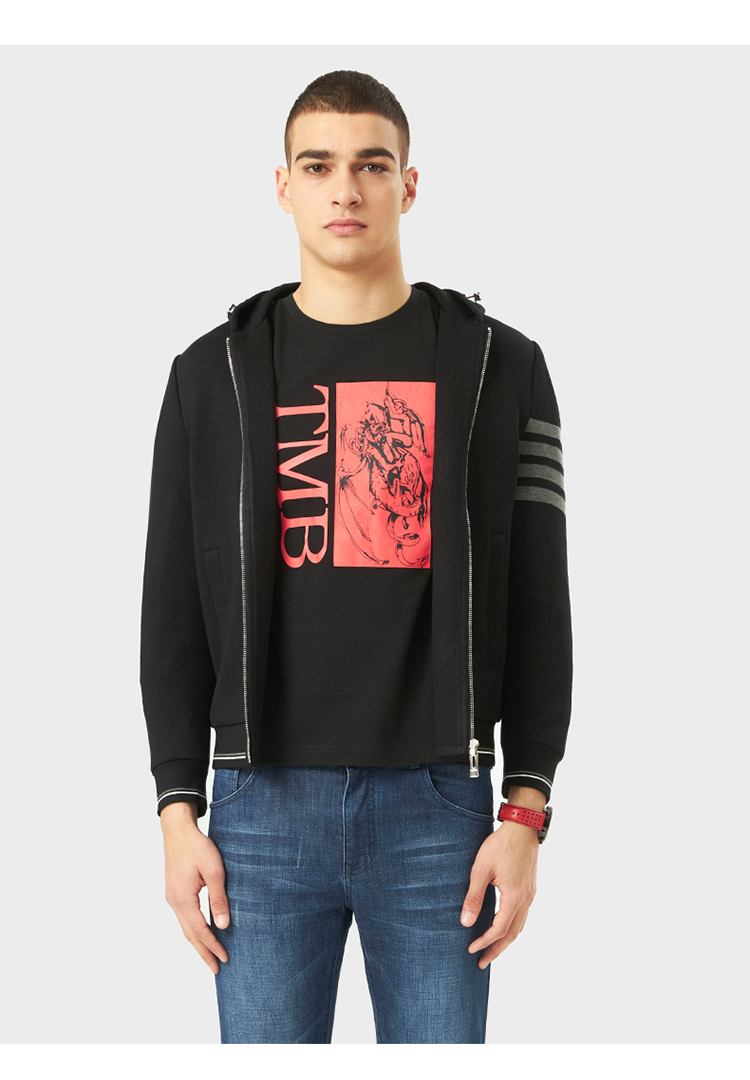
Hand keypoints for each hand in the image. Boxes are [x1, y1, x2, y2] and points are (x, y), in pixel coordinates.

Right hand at [161, 804, 230, 974]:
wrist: (177, 831)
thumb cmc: (197, 847)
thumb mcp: (214, 871)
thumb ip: (218, 899)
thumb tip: (223, 925)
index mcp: (183, 898)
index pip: (199, 930)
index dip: (213, 946)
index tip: (225, 958)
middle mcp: (174, 902)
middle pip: (189, 935)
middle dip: (203, 952)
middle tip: (217, 969)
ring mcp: (172, 898)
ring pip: (185, 928)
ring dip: (198, 943)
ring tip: (210, 956)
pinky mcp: (174, 893)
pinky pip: (184, 918)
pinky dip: (193, 930)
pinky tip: (202, 933)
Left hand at [459, 822, 538, 967]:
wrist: (522, 827)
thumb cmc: (500, 845)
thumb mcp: (481, 870)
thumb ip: (473, 897)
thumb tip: (465, 922)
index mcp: (514, 897)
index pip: (499, 929)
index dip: (485, 942)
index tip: (471, 949)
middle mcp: (525, 899)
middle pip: (512, 934)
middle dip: (497, 950)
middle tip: (482, 963)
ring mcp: (530, 894)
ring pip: (520, 926)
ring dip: (505, 941)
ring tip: (492, 950)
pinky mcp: (529, 888)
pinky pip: (522, 916)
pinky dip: (512, 928)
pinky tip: (503, 928)